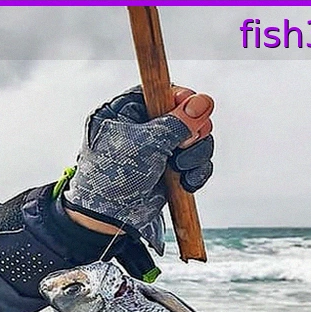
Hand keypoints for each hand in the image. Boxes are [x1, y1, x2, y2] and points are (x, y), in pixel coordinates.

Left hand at [62, 86, 213, 252]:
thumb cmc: (114, 177)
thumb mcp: (145, 145)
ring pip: (196, 139)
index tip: (192, 108)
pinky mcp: (169, 170)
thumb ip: (176, 123)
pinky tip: (187, 182)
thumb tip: (204, 101)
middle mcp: (143, 128)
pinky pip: (196, 162)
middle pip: (185, 114)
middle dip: (193, 131)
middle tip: (185, 144)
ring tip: (181, 167)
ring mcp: (158, 150)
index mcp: (125, 112)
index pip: (159, 92)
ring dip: (196, 154)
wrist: (106, 219)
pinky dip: (196, 172)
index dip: (180, 97)